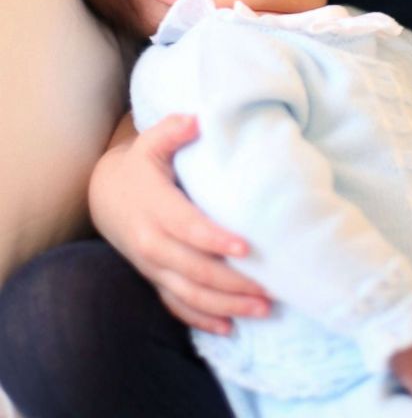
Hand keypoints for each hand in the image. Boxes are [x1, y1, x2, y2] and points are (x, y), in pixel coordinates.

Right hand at [89, 112, 270, 332]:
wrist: (106, 196)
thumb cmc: (141, 166)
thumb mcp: (150, 142)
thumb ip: (172, 130)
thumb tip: (196, 120)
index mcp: (154, 207)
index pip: (187, 227)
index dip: (214, 239)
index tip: (245, 247)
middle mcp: (151, 243)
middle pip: (193, 270)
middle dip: (231, 283)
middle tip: (269, 288)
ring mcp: (153, 266)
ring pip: (189, 294)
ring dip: (225, 305)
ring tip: (262, 308)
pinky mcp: (155, 279)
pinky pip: (177, 306)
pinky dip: (202, 319)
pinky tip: (230, 328)